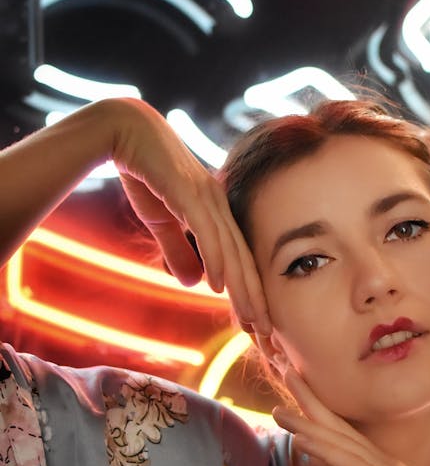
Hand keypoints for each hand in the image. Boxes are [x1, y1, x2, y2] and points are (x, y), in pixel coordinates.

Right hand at [110, 99, 269, 332]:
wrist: (125, 132)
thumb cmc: (145, 174)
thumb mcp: (162, 221)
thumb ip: (179, 251)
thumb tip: (195, 283)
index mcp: (217, 213)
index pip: (239, 259)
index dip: (249, 292)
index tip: (258, 324)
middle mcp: (219, 207)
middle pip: (244, 260)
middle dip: (257, 299)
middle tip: (269, 334)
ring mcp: (206, 199)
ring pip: (231, 251)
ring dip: (243, 288)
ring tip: (254, 319)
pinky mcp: (188, 193)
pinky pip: (206, 232)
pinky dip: (216, 259)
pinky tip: (220, 284)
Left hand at [273, 369, 429, 465]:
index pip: (343, 441)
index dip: (316, 419)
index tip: (290, 402)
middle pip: (340, 430)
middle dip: (310, 403)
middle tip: (283, 372)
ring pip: (341, 443)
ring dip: (309, 422)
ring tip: (279, 406)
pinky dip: (325, 450)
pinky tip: (302, 438)